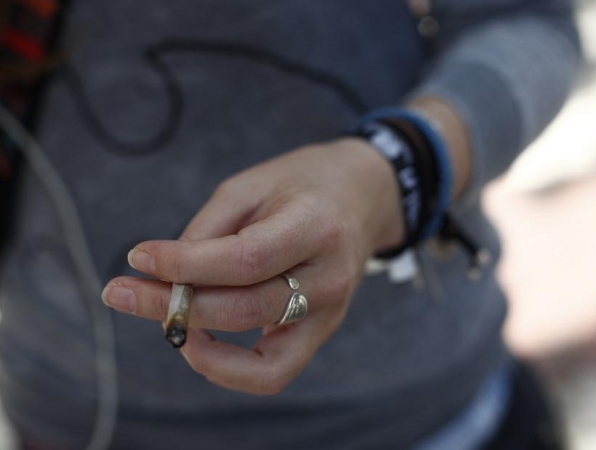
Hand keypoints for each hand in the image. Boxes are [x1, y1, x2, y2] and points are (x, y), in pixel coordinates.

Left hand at [101, 138, 402, 394]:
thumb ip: (209, 231)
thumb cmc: (300, 184)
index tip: (137, 257)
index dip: (186, 266)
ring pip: (261, 358)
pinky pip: (275, 372)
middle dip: (173, 306)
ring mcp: (331, 312)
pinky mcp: (323, 331)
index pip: (246, 260)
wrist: (361, 196)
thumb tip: (165, 278)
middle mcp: (331, 277)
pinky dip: (230, 369)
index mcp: (317, 225)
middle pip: (246, 309)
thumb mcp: (250, 185)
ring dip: (199, 343)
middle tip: (120, 291)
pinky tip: (199, 340)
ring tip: (162, 317)